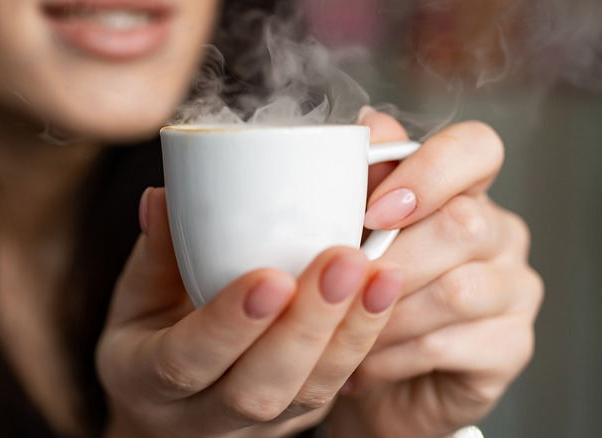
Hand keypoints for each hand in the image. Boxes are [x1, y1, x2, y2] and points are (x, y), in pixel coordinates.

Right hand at [96, 188, 404, 437]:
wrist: (167, 404)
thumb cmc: (147, 337)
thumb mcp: (135, 297)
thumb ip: (155, 250)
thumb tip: (164, 194)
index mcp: (143, 381)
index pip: (186, 361)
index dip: (229, 324)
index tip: (271, 277)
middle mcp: (198, 417)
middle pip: (258, 389)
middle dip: (307, 326)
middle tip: (345, 260)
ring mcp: (252, 428)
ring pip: (307, 395)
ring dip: (350, 333)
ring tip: (382, 274)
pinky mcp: (293, 418)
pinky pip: (332, 387)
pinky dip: (362, 339)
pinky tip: (386, 290)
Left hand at [327, 108, 543, 437]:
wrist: (375, 380)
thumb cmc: (361, 297)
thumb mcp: (351, 237)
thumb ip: (362, 181)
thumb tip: (368, 123)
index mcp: (463, 192)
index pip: (477, 149)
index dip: (429, 171)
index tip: (371, 212)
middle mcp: (500, 235)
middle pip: (463, 224)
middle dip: (389, 259)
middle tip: (339, 286)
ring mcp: (514, 291)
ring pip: (456, 290)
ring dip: (383, 314)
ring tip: (340, 331)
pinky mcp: (511, 347)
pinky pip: (448, 345)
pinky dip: (391, 355)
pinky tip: (361, 364)